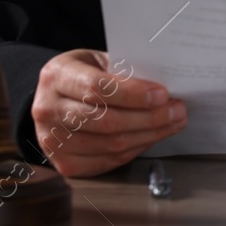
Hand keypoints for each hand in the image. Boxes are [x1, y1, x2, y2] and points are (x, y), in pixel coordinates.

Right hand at [32, 48, 186, 176]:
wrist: (53, 98)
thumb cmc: (82, 74)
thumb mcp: (97, 61)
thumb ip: (122, 71)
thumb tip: (162, 88)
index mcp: (56, 76)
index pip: (97, 88)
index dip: (133, 94)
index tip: (162, 94)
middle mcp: (48, 109)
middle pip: (106, 120)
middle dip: (149, 118)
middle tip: (176, 110)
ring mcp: (52, 141)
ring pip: (110, 144)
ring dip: (148, 136)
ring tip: (172, 123)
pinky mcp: (64, 164)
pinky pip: (107, 161)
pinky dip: (135, 150)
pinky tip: (151, 137)